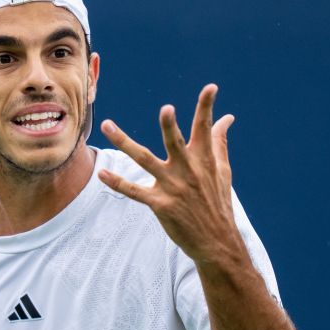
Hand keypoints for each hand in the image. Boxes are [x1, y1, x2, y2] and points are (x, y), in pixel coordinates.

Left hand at [97, 84, 243, 264]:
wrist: (216, 241)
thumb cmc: (217, 202)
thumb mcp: (222, 171)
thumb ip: (219, 142)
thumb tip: (227, 117)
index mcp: (203, 160)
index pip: (205, 129)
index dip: (207, 108)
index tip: (211, 88)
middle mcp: (188, 171)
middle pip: (175, 143)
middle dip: (170, 126)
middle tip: (166, 108)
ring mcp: (173, 187)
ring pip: (144, 160)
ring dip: (125, 143)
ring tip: (108, 126)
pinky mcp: (160, 204)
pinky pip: (133, 191)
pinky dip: (117, 182)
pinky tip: (101, 173)